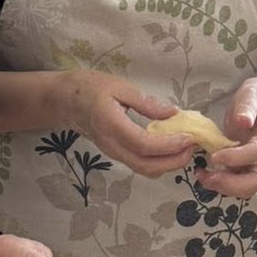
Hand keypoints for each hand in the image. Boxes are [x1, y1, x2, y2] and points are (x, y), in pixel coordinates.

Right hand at [57, 69, 195, 178]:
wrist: (63, 101)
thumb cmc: (89, 88)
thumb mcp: (118, 87)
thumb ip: (145, 102)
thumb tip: (173, 113)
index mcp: (112, 126)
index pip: (145, 145)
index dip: (170, 145)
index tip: (189, 136)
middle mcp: (112, 145)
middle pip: (147, 166)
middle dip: (175, 161)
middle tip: (193, 145)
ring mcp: (113, 153)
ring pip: (144, 169)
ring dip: (169, 164)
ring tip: (186, 147)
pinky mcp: (116, 154)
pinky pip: (140, 165)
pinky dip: (159, 161)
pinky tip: (171, 147)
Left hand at [202, 76, 256, 198]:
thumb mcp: (252, 93)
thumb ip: (248, 106)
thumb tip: (243, 121)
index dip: (237, 158)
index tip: (214, 157)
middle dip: (232, 184)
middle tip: (208, 177)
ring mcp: (256, 165)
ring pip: (248, 188)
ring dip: (225, 188)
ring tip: (202, 177)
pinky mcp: (245, 168)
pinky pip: (237, 185)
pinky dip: (220, 185)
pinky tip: (203, 174)